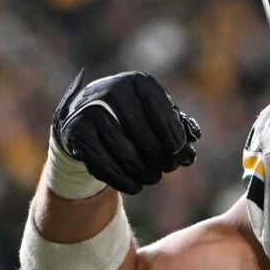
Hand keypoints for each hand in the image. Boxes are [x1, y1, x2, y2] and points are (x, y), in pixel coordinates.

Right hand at [52, 71, 200, 194]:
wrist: (88, 116)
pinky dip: (122, 180)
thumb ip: (178, 124)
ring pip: (125, 154)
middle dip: (162, 160)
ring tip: (153, 178)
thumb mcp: (157, 113)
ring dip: (144, 173)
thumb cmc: (133, 115)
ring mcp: (91, 110)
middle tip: (168, 169)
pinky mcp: (76, 131)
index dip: (177, 143)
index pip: (164, 118)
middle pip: (146, 138)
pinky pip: (103, 164)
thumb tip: (193, 137)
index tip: (184, 158)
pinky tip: (134, 186)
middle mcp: (114, 90)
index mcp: (139, 83)